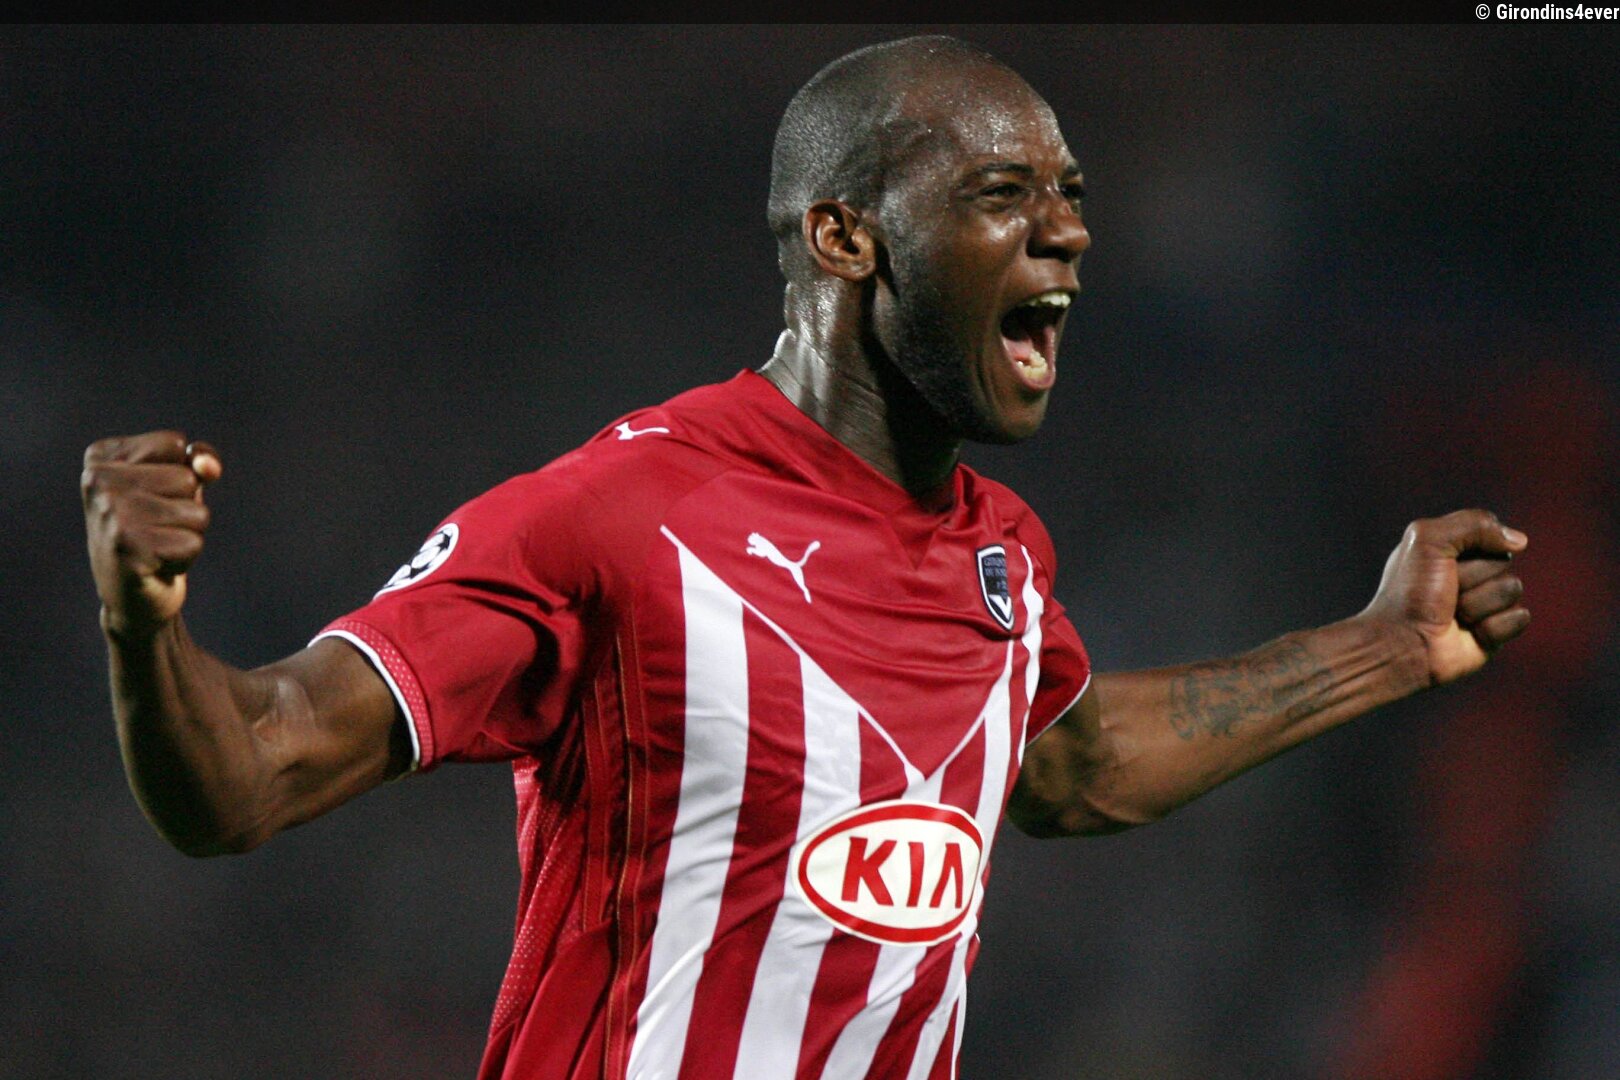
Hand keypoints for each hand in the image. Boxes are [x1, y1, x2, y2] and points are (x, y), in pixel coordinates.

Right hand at [82, 431, 222, 638]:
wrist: (132, 597)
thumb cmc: (156, 531)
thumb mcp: (179, 487)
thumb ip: (200, 461)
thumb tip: (208, 467)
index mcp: (101, 456)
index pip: (175, 444)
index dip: (181, 474)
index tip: (152, 498)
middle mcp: (97, 480)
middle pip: (187, 479)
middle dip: (185, 508)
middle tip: (154, 528)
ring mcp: (109, 513)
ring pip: (196, 512)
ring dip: (187, 534)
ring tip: (156, 545)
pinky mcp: (127, 547)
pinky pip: (192, 543)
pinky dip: (184, 558)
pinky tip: (156, 565)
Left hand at [1360, 509, 1529, 685]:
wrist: (1401, 642)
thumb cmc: (1409, 591)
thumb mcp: (1428, 539)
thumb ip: (1474, 523)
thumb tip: (1520, 542)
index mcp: (1455, 550)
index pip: (1492, 536)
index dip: (1471, 548)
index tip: (1442, 561)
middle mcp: (1472, 575)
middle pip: (1503, 563)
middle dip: (1472, 577)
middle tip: (1444, 593)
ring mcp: (1485, 604)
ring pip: (1511, 590)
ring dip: (1477, 604)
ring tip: (1451, 615)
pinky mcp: (1496, 632)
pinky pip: (1519, 618)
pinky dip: (1493, 626)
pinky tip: (1469, 633)